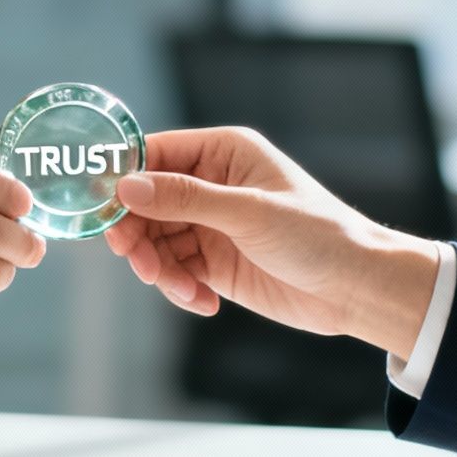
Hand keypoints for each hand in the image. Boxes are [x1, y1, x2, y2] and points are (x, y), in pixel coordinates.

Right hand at [102, 127, 440, 357]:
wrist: (355, 289)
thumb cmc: (317, 234)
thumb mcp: (247, 212)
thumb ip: (184, 199)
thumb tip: (126, 186)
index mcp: (222, 152)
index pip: (154, 154)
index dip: (123, 178)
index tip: (101, 208)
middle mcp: (211, 185)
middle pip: (145, 203)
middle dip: (138, 236)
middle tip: (141, 264)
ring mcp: (210, 225)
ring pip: (155, 242)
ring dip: (160, 270)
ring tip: (183, 289)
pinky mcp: (214, 263)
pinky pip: (175, 272)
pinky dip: (179, 289)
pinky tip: (204, 303)